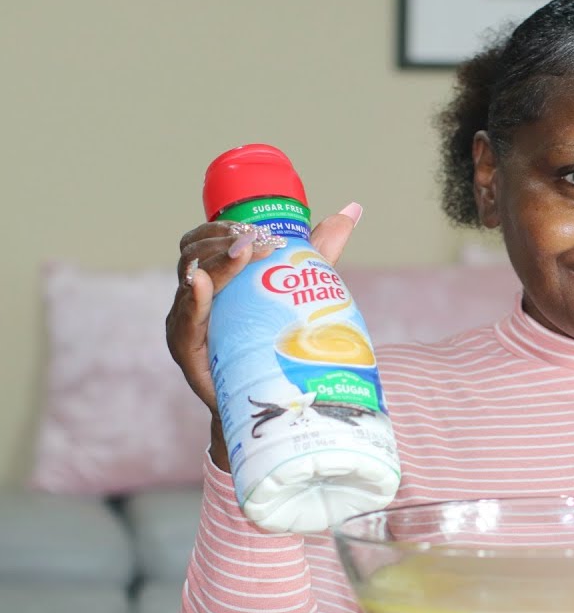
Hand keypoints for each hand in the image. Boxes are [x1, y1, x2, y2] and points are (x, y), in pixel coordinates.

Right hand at [164, 203, 361, 468]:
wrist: (274, 402)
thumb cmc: (279, 341)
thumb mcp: (300, 289)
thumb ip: (318, 251)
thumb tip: (350, 209)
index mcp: (216, 278)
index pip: (206, 238)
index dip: (227, 227)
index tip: (262, 227)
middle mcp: (195, 297)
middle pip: (194, 252)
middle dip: (224, 239)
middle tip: (258, 238)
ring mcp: (187, 323)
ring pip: (190, 281)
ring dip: (215, 261)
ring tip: (243, 249)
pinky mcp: (188, 352)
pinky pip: (184, 321)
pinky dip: (192, 299)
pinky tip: (201, 283)